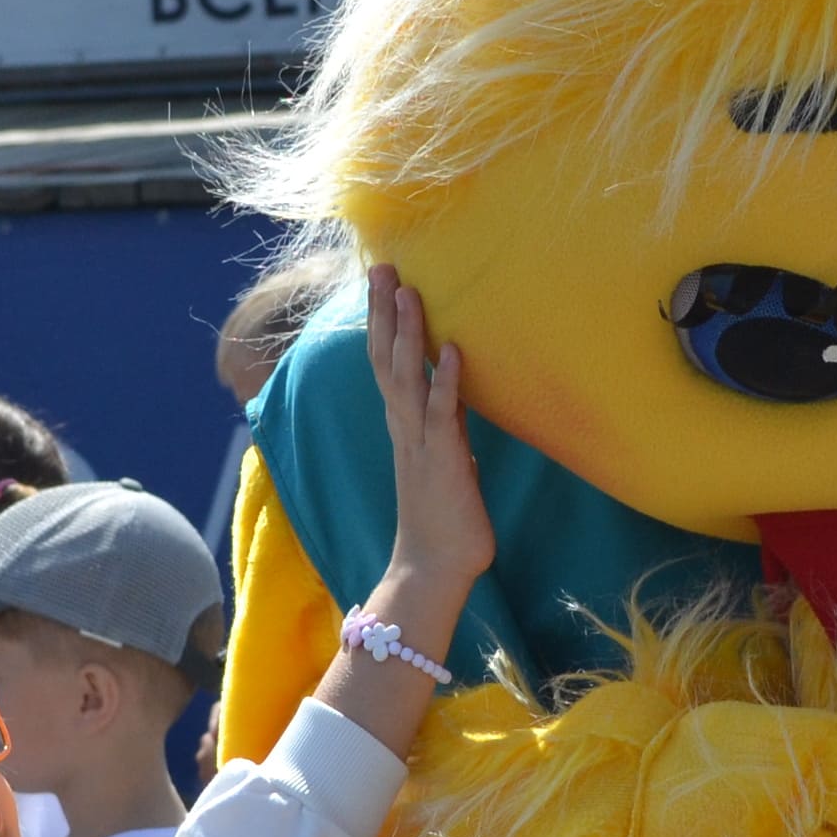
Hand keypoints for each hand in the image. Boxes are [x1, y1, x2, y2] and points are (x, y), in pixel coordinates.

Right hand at [364, 266, 494, 611]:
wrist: (433, 570)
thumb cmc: (442, 523)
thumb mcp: (446, 467)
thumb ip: (447, 437)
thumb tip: (456, 422)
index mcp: (404, 426)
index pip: (386, 363)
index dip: (382, 322)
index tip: (381, 283)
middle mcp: (405, 427)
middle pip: (386, 358)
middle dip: (383, 312)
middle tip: (380, 266)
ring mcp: (422, 442)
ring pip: (407, 377)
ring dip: (408, 334)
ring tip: (407, 291)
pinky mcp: (444, 460)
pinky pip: (444, 413)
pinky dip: (448, 381)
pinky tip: (455, 350)